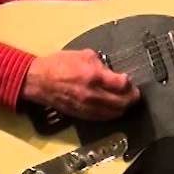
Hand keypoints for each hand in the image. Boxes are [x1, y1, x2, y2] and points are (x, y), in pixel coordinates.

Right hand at [20, 50, 140, 120]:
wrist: (38, 80)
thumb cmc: (59, 65)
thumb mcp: (84, 54)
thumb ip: (101, 63)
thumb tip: (112, 72)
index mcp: (94, 76)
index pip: (122, 85)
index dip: (130, 84)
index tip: (129, 80)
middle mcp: (92, 94)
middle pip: (122, 102)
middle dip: (132, 98)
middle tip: (135, 94)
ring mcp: (87, 107)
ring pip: (114, 113)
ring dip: (123, 108)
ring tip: (126, 102)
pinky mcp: (81, 114)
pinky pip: (102, 118)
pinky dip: (111, 114)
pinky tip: (114, 109)